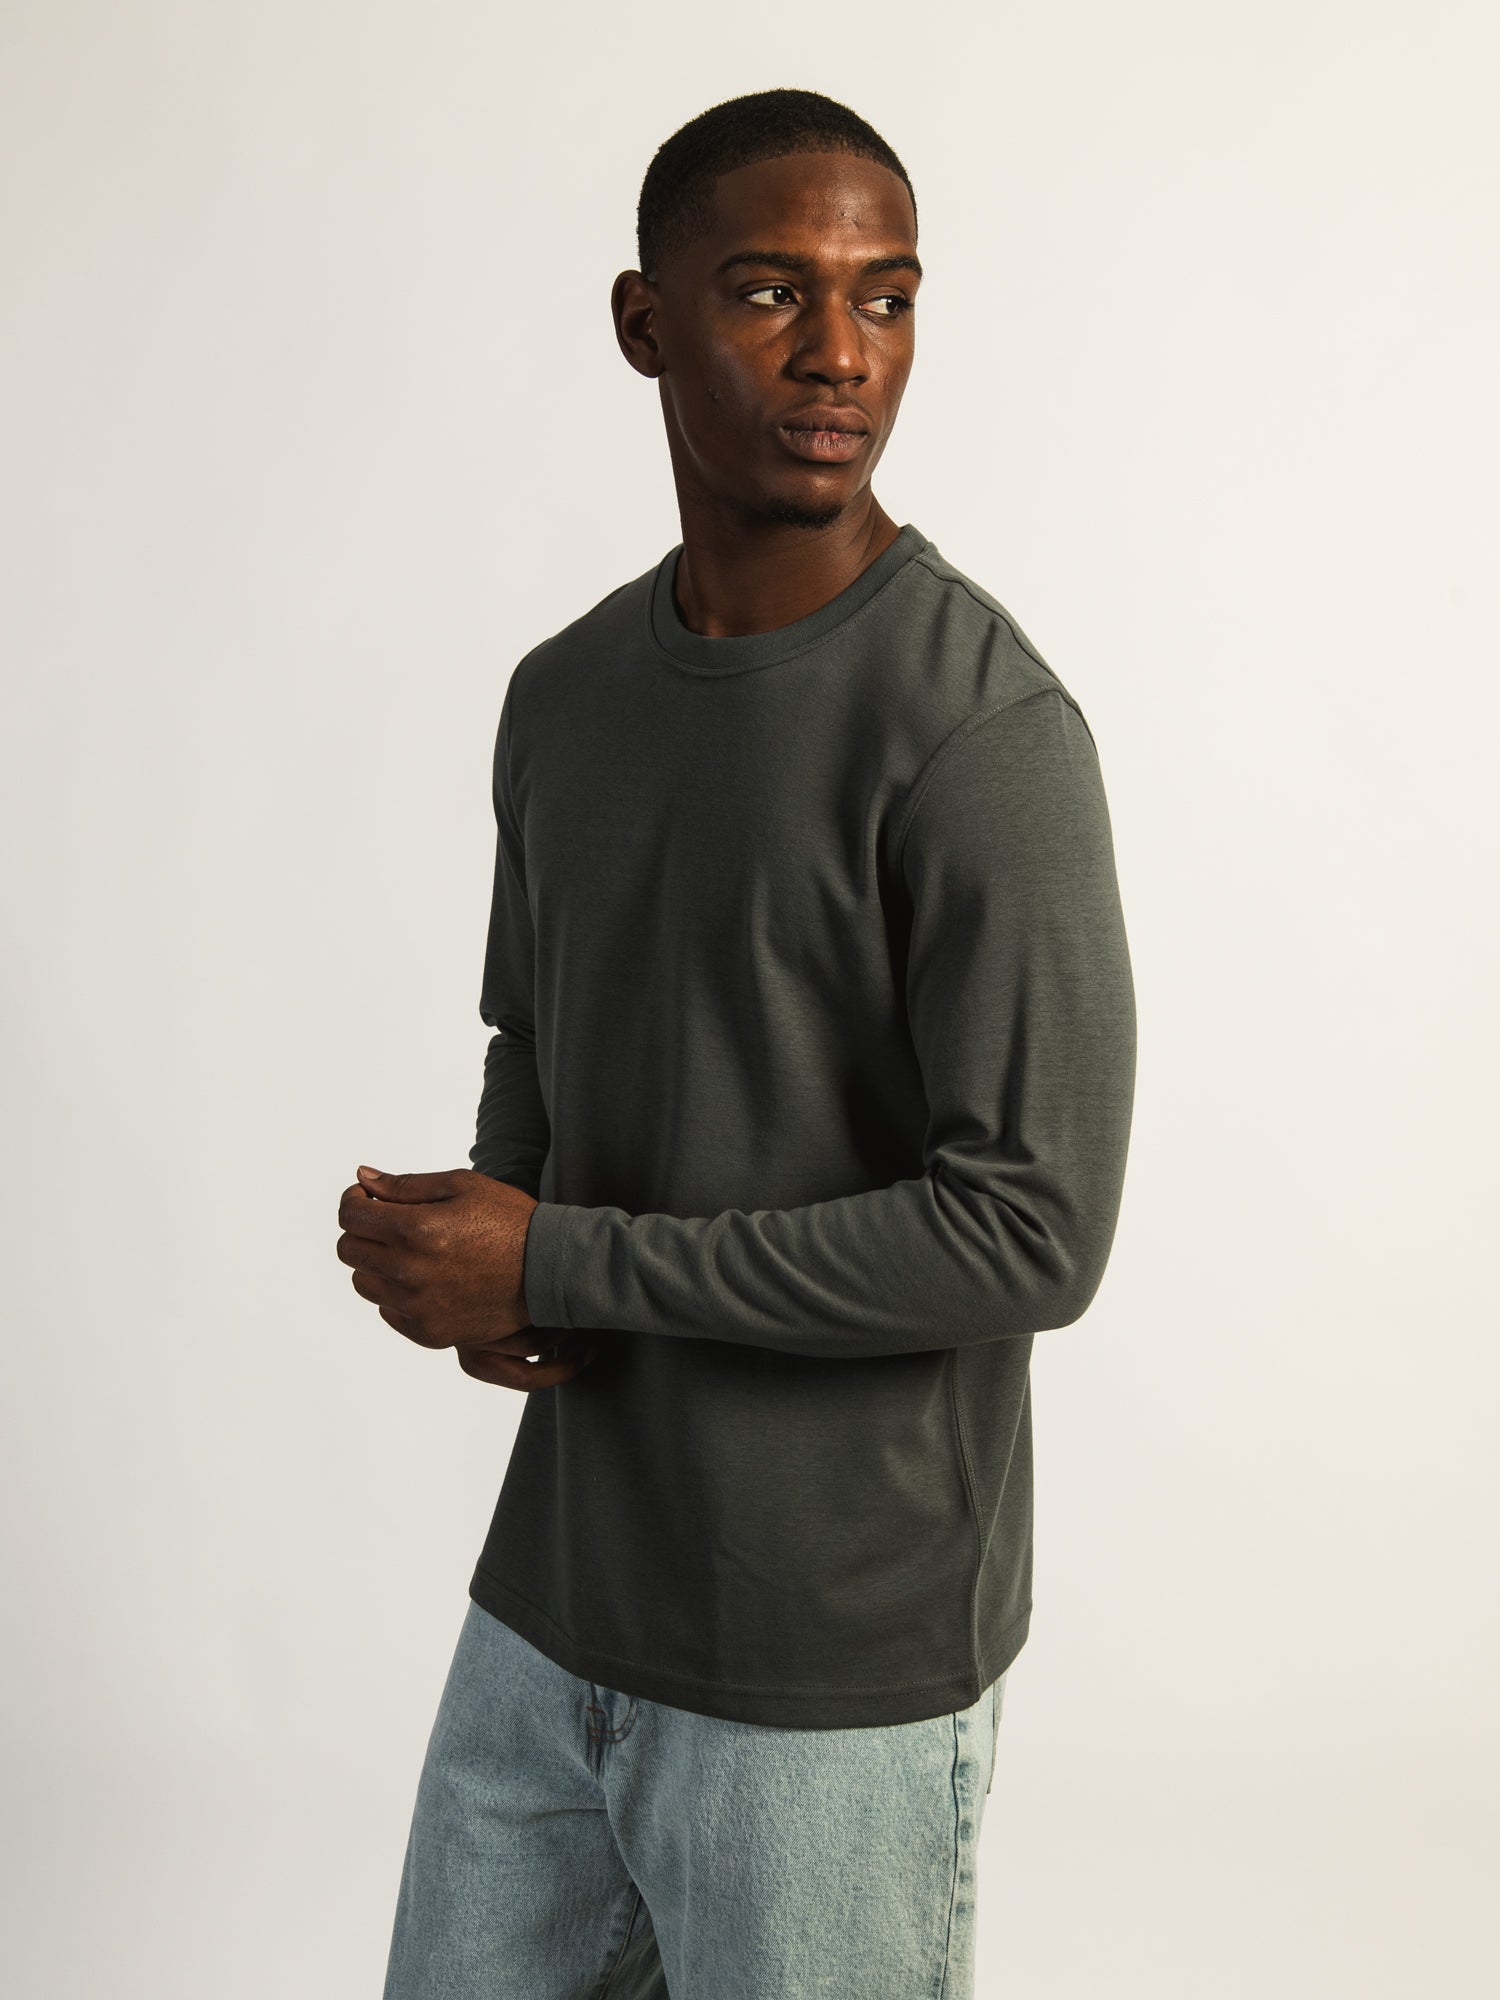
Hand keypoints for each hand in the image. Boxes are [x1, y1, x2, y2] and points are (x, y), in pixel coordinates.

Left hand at [335, 1165, 604, 1389]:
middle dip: (363, 1229)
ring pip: (363, 1282)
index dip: (355, 1199)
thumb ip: (405, 1184)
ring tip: (413, 1252)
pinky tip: (428, 1278)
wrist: (548, 1273)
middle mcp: (409, 1272)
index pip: (350, 1215)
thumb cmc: (509, 1222)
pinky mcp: (427, 1332)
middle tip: (391, 1222)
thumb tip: (363, 1179)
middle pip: (348, 1249)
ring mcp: (416, 1307)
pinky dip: (397, 1292)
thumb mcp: (462, 1186)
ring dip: (377, 1263)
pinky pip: (387, 1309)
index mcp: (415, 1229)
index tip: (370, 1198)